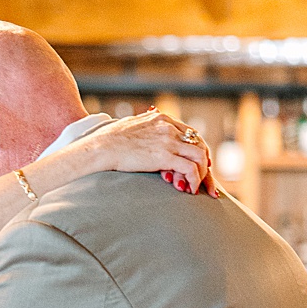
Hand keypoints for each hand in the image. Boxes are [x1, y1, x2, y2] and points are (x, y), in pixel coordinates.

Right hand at [85, 108, 215, 194]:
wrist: (100, 147)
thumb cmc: (109, 140)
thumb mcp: (132, 125)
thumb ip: (146, 127)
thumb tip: (148, 132)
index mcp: (161, 118)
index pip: (190, 133)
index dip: (198, 149)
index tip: (201, 163)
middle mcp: (168, 126)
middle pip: (199, 144)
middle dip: (205, 164)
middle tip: (206, 180)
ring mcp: (168, 140)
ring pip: (200, 156)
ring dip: (201, 174)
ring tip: (196, 187)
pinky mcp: (165, 156)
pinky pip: (190, 169)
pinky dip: (194, 180)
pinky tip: (189, 189)